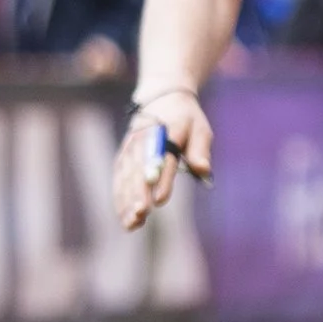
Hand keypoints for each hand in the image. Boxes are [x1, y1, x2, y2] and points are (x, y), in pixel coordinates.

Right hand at [115, 90, 212, 229]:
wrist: (161, 98)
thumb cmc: (186, 119)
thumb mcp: (200, 128)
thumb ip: (200, 150)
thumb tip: (203, 170)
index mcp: (167, 129)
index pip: (164, 157)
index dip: (162, 178)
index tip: (160, 199)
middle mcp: (143, 138)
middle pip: (139, 169)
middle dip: (139, 192)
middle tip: (142, 213)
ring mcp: (130, 147)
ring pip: (126, 176)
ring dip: (127, 200)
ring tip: (133, 222)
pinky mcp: (123, 155)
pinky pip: (119, 179)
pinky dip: (120, 198)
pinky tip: (125, 218)